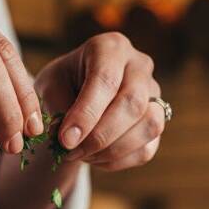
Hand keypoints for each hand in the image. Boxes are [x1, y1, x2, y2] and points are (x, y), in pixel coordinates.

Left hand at [34, 32, 164, 170]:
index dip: (86, 114)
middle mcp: (140, 66)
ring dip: (112, 150)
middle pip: (133, 104)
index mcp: (111, 48)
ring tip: (81, 155)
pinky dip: (117, 160)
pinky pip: (146, 148)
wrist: (78, 91)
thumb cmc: (63, 83)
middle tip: (70, 151)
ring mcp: (154, 94)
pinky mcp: (158, 121)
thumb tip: (68, 137)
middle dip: (100, 136)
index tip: (65, 140)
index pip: (105, 80)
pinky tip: (94, 157)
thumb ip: (56, 105)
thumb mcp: (50, 85)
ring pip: (149, 126)